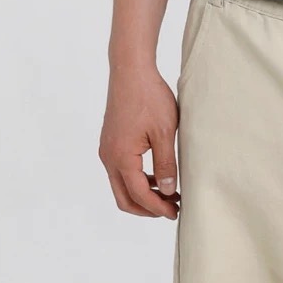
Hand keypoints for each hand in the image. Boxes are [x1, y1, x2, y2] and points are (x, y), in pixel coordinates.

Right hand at [98, 65, 180, 218]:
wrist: (130, 71)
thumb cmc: (149, 97)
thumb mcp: (164, 131)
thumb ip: (166, 163)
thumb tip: (167, 191)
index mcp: (121, 157)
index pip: (138, 195)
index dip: (157, 208)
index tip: (175, 212)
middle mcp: (108, 157)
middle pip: (124, 198)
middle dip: (147, 208)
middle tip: (171, 208)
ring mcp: (107, 150)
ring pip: (121, 185)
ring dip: (143, 194)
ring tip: (169, 192)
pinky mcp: (110, 142)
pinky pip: (120, 171)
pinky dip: (137, 179)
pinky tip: (157, 174)